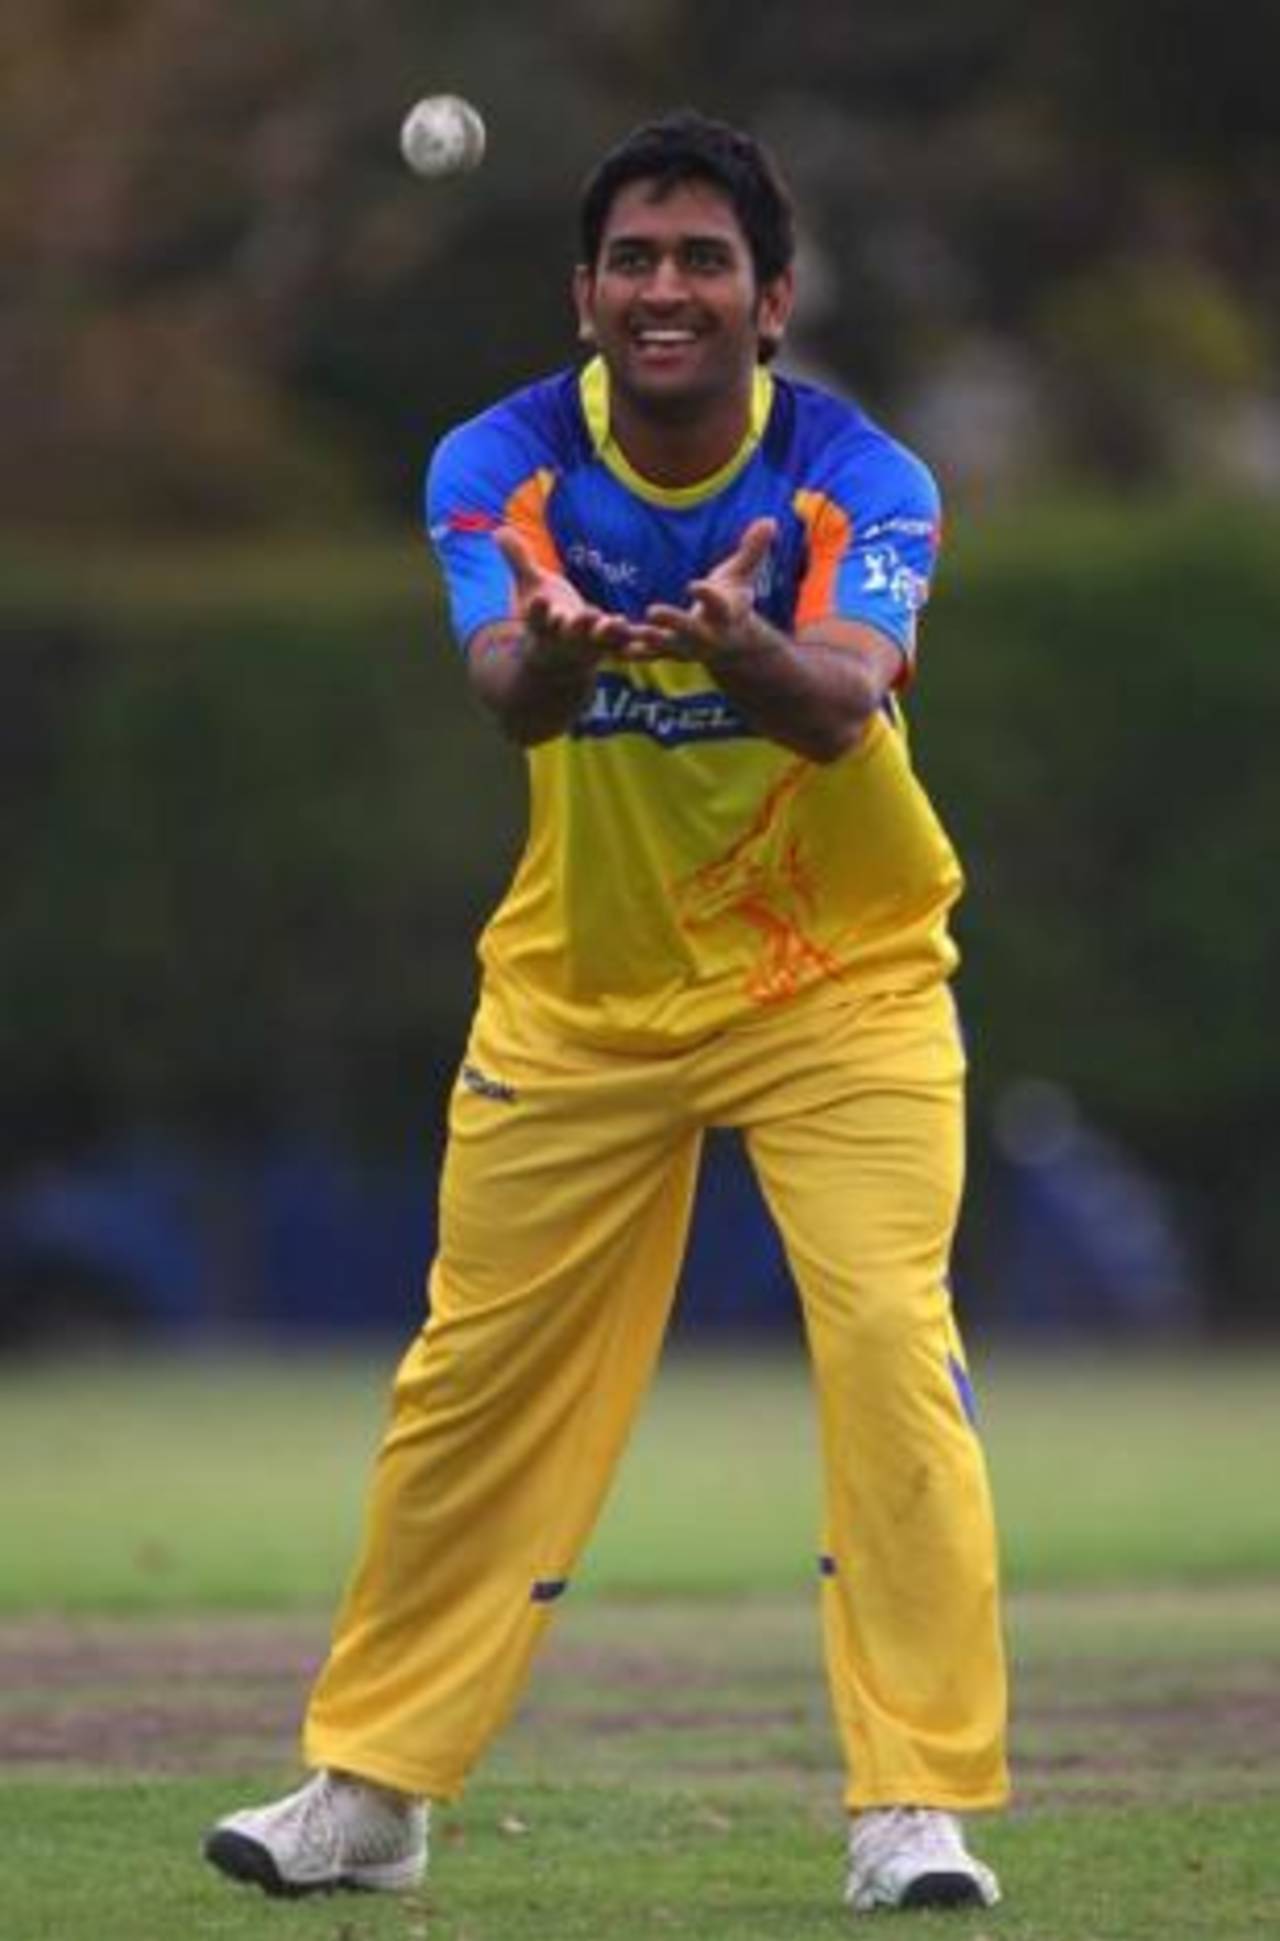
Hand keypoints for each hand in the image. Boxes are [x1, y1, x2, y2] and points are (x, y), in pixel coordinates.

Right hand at [494, 527, 634, 661]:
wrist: (560, 658)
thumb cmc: (545, 614)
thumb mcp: (530, 587)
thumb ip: (518, 561)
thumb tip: (499, 531)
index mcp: (541, 624)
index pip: (536, 617)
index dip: (537, 610)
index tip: (537, 599)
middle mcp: (564, 639)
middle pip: (569, 632)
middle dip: (578, 625)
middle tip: (586, 615)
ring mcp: (587, 646)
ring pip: (598, 642)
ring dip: (608, 633)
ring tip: (617, 622)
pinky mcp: (610, 647)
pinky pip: (624, 644)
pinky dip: (635, 639)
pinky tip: (651, 631)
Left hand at [621, 518, 776, 662]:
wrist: (730, 646)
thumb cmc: (731, 602)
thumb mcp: (742, 576)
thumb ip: (752, 551)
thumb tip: (771, 520)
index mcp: (724, 614)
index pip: (718, 605)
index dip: (707, 595)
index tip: (695, 585)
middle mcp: (706, 635)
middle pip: (690, 630)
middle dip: (673, 622)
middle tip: (653, 612)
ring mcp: (685, 647)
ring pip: (665, 646)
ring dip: (648, 640)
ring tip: (631, 632)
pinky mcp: (666, 653)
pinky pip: (647, 654)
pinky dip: (630, 652)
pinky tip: (612, 648)